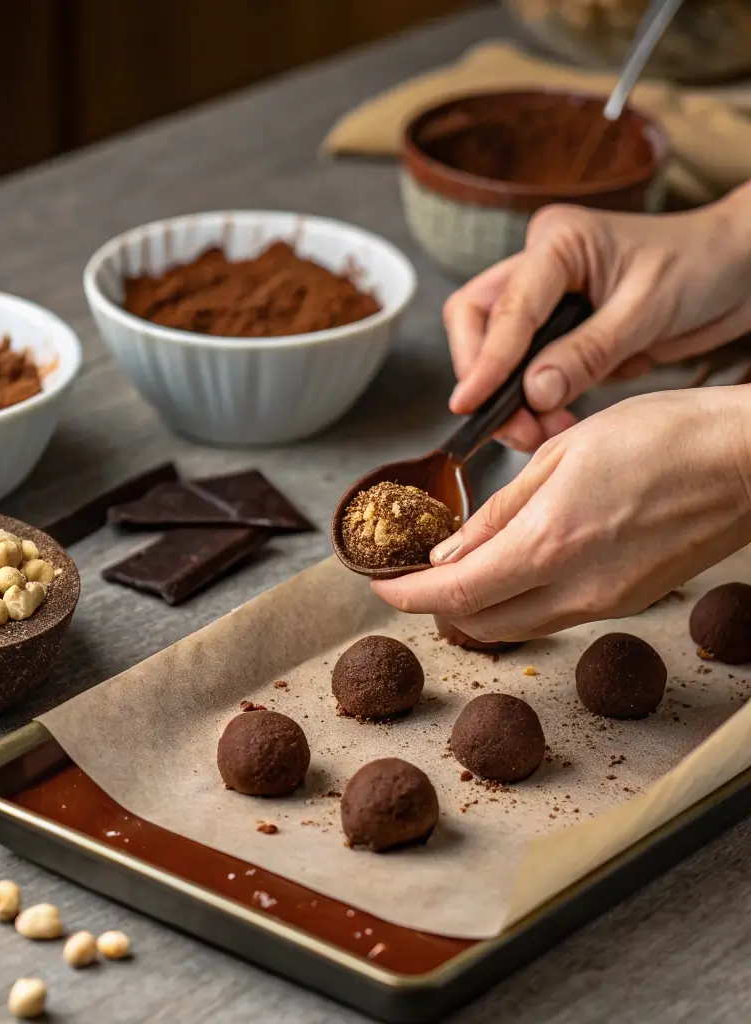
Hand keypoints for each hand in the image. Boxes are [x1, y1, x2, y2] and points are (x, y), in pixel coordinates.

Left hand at [372, 388, 750, 640]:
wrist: (749, 462)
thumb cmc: (663, 437)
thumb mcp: (561, 454)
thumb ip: (499, 512)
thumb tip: (450, 553)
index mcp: (549, 544)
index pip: (454, 592)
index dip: (406, 596)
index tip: (379, 586)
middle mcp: (575, 588)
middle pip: (478, 622)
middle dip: (435, 603)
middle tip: (413, 573)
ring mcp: (605, 603)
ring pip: (516, 625)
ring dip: (475, 605)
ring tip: (457, 566)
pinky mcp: (627, 603)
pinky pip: (554, 615)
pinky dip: (518, 599)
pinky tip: (514, 564)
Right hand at [445, 186, 750, 451]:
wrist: (737, 271)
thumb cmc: (702, 268)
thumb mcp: (648, 311)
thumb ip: (587, 353)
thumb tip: (533, 393)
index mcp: (558, 241)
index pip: (506, 306)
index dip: (485, 360)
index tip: (468, 403)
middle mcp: (540, 265)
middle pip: (476, 319)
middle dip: (484, 376)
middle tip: (510, 425)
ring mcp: (545, 297)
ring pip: (494, 347)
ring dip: (508, 397)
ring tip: (540, 432)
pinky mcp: (557, 328)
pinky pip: (525, 367)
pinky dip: (531, 399)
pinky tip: (555, 419)